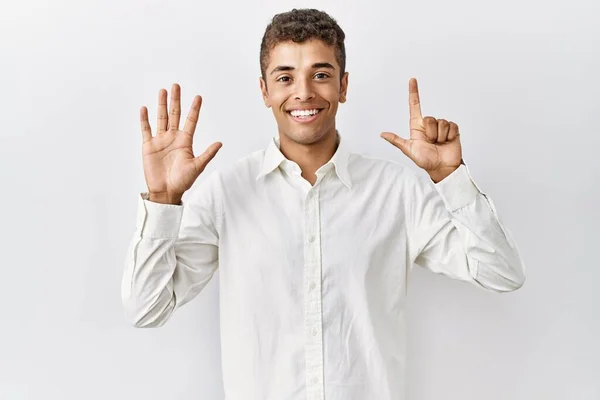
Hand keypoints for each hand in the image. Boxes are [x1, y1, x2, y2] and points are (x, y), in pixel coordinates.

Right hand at [140, 83, 221, 202]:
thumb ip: (207, 154)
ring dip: (161, 105)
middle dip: (176, 100)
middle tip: (176, 86)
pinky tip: (145, 108)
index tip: (198, 97)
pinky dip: (145, 119)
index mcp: (185, 141)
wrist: (166, 191)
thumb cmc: (183, 181)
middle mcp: (173, 138)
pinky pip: (146, 130)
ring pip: (161, 118)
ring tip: (162, 91)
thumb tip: (220, 143)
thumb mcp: (197, 166)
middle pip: (175, 115)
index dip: (194, 109)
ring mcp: (160, 141)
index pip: (191, 121)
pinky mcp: (149, 146)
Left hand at [381, 78, 462, 181]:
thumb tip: (382, 134)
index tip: (412, 80)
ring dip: (440, 136)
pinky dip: (449, 136)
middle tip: (431, 143)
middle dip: (430, 133)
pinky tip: (447, 142)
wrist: (442, 167)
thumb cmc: (425, 160)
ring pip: (441, 123)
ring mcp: (441, 126)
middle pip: (429, 118)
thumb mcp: (409, 150)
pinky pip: (451, 126)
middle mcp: (429, 124)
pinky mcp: (453, 129)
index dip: (414, 93)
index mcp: (417, 127)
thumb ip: (397, 141)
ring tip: (439, 144)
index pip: (415, 106)